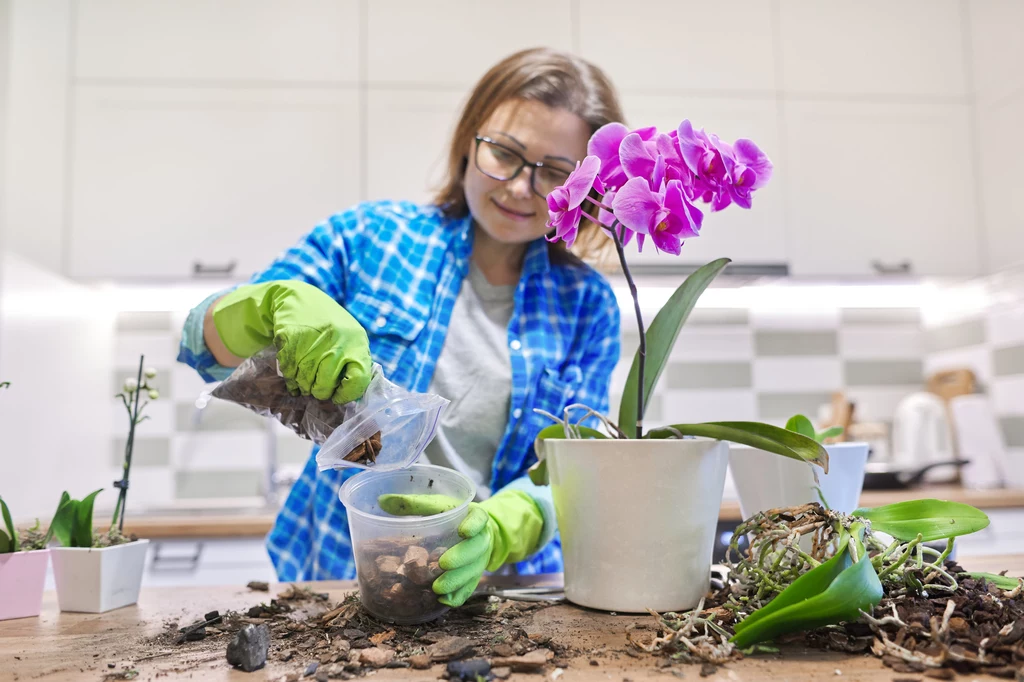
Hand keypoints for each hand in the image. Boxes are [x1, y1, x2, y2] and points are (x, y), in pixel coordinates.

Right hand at [212, 280, 371, 402]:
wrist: (299, 299)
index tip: (338, 396)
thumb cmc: (329, 325)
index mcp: (356, 342)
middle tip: (317, 390)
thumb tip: (352, 395)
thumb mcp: (350, 338)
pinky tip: (293, 375)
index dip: (347, 393)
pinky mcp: (291, 338)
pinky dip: (290, 378)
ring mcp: (313, 339)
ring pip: (305, 380)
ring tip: (304, 382)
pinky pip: (289, 370)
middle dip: (320, 392)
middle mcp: (336, 341)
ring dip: (303, 385)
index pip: (358, 379)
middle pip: (326, 384)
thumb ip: (353, 362)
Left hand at [377, 490, 543, 606]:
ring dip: (457, 581)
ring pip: (473, 572)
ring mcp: (480, 560)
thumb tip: (382, 500)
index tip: (463, 530)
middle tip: (443, 564)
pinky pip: (470, 588)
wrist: (473, 531)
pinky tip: (443, 601)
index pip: (479, 518)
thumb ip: (413, 503)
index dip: (474, 525)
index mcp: (474, 516)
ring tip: (437, 588)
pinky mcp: (474, 576)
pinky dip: (458, 596)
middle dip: (461, 558)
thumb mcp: (436, 505)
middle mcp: (481, 538)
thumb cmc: (451, 515)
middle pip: (477, 549)